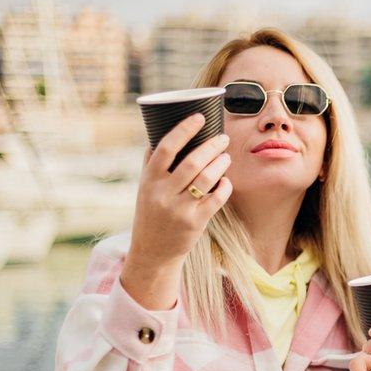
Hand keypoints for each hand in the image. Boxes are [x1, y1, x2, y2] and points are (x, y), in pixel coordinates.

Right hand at [122, 114, 232, 308]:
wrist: (152, 252)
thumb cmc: (151, 214)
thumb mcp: (145, 188)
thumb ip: (152, 164)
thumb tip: (158, 132)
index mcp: (149, 179)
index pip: (166, 147)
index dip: (184, 129)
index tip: (199, 117)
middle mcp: (163, 193)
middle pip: (193, 161)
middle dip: (212, 145)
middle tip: (223, 138)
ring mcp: (180, 209)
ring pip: (207, 178)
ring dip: (221, 164)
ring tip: (226, 157)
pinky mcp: (195, 223)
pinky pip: (216, 198)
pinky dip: (224, 186)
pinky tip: (225, 181)